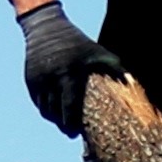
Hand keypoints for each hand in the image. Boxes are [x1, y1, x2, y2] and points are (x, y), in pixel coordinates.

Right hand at [16, 2, 110, 136]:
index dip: (72, 124)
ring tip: (62, 123)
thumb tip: (132, 83)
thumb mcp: (96, 51)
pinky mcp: (29, 79)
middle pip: (55, 112)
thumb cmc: (77, 41)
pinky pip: (37, 101)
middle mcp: (51, 79)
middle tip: (70, 133)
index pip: (69, 107)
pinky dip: (44, 109)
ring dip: (53, 119)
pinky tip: (53, 112)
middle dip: (62, 126)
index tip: (77, 133)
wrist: (46, 27)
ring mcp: (38, 80)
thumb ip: (114, 66)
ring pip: (44, 109)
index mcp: (69, 74)